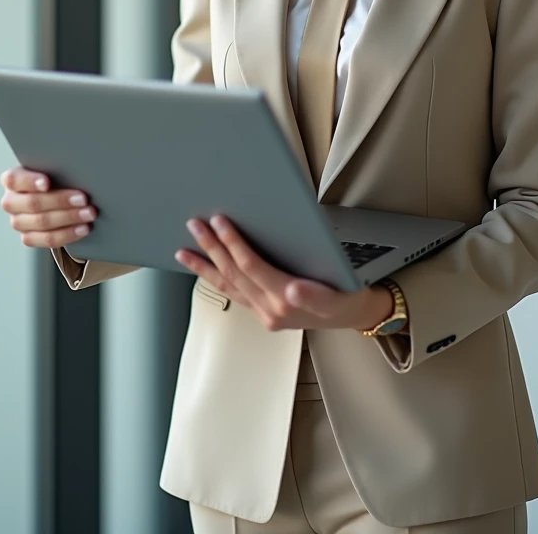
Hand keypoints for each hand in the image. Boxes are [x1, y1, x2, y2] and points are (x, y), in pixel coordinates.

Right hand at [0, 166, 96, 249]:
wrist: (56, 198)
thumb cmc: (55, 178)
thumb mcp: (53, 169)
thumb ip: (57, 168)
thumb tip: (78, 169)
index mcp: (13, 180)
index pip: (13, 179)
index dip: (30, 181)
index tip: (47, 182)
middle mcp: (11, 202)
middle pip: (32, 203)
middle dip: (60, 201)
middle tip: (83, 198)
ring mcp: (18, 222)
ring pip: (42, 223)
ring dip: (69, 218)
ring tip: (89, 213)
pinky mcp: (29, 238)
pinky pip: (48, 239)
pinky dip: (68, 234)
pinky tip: (83, 228)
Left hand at [175, 215, 392, 332]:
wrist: (353, 315)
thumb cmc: (346, 296)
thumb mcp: (339, 295)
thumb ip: (315, 295)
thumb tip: (294, 289)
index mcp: (286, 300)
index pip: (251, 266)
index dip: (233, 242)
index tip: (219, 221)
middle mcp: (270, 309)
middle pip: (233, 273)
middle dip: (212, 248)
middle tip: (195, 225)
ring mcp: (263, 312)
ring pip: (227, 286)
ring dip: (204, 266)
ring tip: (184, 251)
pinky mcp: (262, 312)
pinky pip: (233, 293)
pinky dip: (215, 279)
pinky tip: (205, 269)